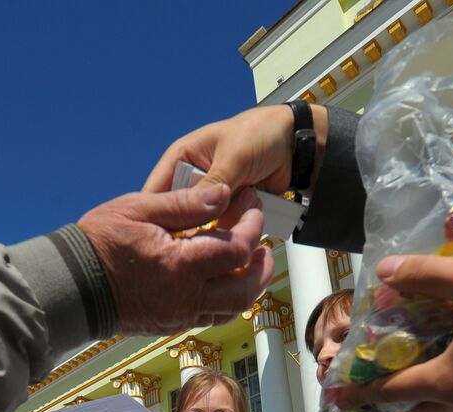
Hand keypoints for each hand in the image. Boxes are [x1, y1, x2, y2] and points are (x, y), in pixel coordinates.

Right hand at [77, 185, 272, 334]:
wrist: (70, 285)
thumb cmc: (98, 243)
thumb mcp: (140, 208)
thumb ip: (186, 202)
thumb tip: (222, 194)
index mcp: (179, 265)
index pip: (236, 249)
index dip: (252, 226)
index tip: (251, 207)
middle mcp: (184, 297)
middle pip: (245, 289)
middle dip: (262, 265)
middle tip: (264, 244)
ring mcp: (178, 315)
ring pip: (232, 308)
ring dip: (249, 285)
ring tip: (249, 261)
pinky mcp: (171, 324)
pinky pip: (211, 316)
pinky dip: (226, 299)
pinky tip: (222, 279)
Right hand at [143, 104, 326, 228]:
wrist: (296, 146)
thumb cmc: (261, 134)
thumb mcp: (233, 156)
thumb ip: (214, 182)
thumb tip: (198, 209)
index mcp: (181, 158)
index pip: (156, 191)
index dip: (157, 213)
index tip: (162, 235)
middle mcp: (192, 180)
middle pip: (178, 215)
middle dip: (194, 224)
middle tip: (209, 227)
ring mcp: (211, 199)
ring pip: (202, 226)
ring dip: (220, 226)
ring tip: (240, 211)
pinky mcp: (228, 211)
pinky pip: (224, 229)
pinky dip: (235, 229)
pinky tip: (247, 220)